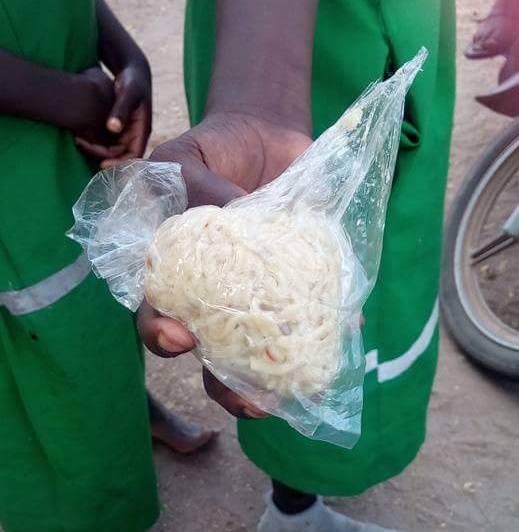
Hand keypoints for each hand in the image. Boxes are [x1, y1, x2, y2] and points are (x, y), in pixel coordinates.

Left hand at [76, 57, 151, 167]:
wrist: (133, 70)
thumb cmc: (133, 80)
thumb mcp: (129, 93)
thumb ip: (122, 109)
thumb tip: (113, 128)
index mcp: (143, 130)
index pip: (134, 155)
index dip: (119, 163)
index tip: (102, 164)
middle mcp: (136, 134)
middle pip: (121, 156)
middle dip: (103, 156)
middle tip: (82, 146)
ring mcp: (127, 131)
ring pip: (113, 149)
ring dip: (97, 149)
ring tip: (78, 141)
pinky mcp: (118, 127)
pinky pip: (107, 140)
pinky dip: (95, 140)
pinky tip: (81, 135)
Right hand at [138, 110, 309, 415]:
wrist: (261, 132)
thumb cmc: (210, 151)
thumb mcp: (189, 159)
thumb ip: (199, 187)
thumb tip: (236, 212)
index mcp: (174, 276)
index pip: (159, 316)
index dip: (161, 334)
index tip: (179, 335)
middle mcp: (213, 298)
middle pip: (211, 357)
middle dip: (228, 388)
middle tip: (250, 399)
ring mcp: (258, 297)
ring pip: (262, 353)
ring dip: (279, 381)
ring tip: (296, 397)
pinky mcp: (299, 285)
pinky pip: (313, 315)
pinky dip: (329, 330)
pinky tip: (345, 335)